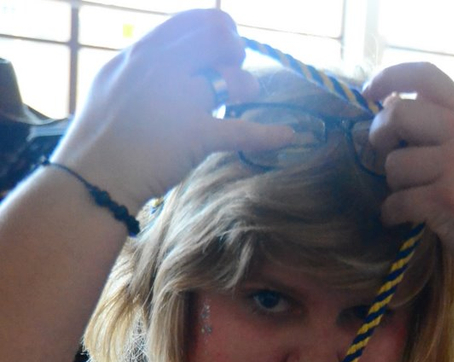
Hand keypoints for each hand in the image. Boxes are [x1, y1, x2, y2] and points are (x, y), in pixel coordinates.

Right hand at [50, 10, 292, 211]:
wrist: (93, 177)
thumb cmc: (99, 139)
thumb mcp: (113, 84)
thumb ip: (142, 68)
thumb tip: (168, 63)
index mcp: (143, 52)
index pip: (191, 21)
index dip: (216, 28)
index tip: (222, 44)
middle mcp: (164, 67)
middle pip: (218, 36)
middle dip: (234, 50)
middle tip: (234, 68)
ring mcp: (181, 99)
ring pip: (233, 80)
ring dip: (246, 85)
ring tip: (243, 96)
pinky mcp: (195, 135)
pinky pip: (242, 131)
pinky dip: (269, 134)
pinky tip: (289, 135)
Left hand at [363, 63, 453, 277]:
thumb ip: (443, 126)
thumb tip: (391, 106)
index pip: (425, 75)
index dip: (388, 77)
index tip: (369, 93)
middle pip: (397, 115)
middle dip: (379, 136)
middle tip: (385, 155)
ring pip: (394, 164)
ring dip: (392, 185)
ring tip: (409, 196)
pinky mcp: (444, 201)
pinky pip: (396, 202)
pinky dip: (391, 214)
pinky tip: (399, 218)